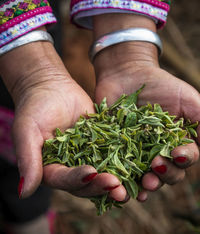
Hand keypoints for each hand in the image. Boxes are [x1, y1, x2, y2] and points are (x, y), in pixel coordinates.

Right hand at [0, 39, 124, 199]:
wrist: (51, 86)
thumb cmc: (34, 106)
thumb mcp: (27, 131)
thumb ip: (28, 159)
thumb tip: (24, 193)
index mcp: (51, 168)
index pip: (64, 180)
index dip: (77, 179)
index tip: (91, 173)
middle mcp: (70, 166)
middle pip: (86, 183)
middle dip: (101, 186)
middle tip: (118, 187)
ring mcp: (87, 156)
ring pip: (103, 173)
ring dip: (118, 179)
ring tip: (133, 183)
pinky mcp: (101, 143)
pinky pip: (113, 153)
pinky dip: (125, 160)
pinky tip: (139, 163)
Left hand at [93, 14, 199, 201]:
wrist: (127, 74)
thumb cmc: (161, 84)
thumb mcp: (187, 99)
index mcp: (177, 141)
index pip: (186, 158)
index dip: (184, 160)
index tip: (177, 153)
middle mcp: (159, 151)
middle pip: (167, 172)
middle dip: (165, 175)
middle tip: (156, 168)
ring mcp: (137, 152)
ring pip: (145, 175)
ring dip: (146, 184)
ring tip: (144, 185)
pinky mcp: (117, 149)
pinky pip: (120, 168)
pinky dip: (122, 179)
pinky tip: (122, 185)